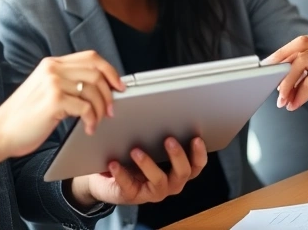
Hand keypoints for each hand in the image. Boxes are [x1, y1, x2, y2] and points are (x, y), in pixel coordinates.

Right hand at [0, 50, 124, 167]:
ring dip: (100, 110)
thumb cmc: (23, 117)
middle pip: (96, 71)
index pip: (90, 57)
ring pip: (93, 90)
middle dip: (109, 93)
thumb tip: (98, 88)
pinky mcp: (54, 101)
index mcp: (51, 64)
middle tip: (111, 109)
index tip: (119, 85)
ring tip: (96, 122)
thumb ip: (65, 83)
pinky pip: (86, 108)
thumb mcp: (44, 91)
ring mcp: (52, 83)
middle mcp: (52, 69)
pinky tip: (87, 129)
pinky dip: (91, 120)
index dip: (110, 70)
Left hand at [70, 137, 207, 206]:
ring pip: (159, 180)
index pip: (196, 165)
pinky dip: (122, 174)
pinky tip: (114, 163)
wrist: (108, 179)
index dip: (199, 153)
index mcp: (178, 171)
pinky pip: (129, 186)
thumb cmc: (134, 159)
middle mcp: (170, 183)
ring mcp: (153, 192)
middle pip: (183, 172)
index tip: (196, 138)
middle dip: (178, 155)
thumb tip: (163, 112)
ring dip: (148, 164)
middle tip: (169, 139)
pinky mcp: (133, 195)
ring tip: (135, 151)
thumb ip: (158, 134)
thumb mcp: (149, 146)